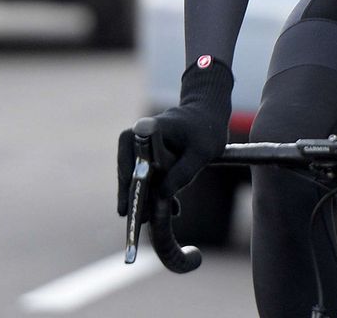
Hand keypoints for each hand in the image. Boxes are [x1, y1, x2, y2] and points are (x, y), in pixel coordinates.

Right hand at [115, 58, 233, 215]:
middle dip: (138, 198)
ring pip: (137, 178)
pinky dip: (157, 192)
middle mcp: (135, 138)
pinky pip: (147, 177)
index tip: (128, 208)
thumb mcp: (201, 152)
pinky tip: (172, 208)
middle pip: (130, 174)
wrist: (208, 114)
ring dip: (148, 198)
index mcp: (145, 130)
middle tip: (141, 221)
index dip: (129, 186)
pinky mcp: (147, 156)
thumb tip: (161, 196)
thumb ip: (183, 173)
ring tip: (156, 218)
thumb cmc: (206, 129)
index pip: (130, 163)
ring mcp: (139, 148)